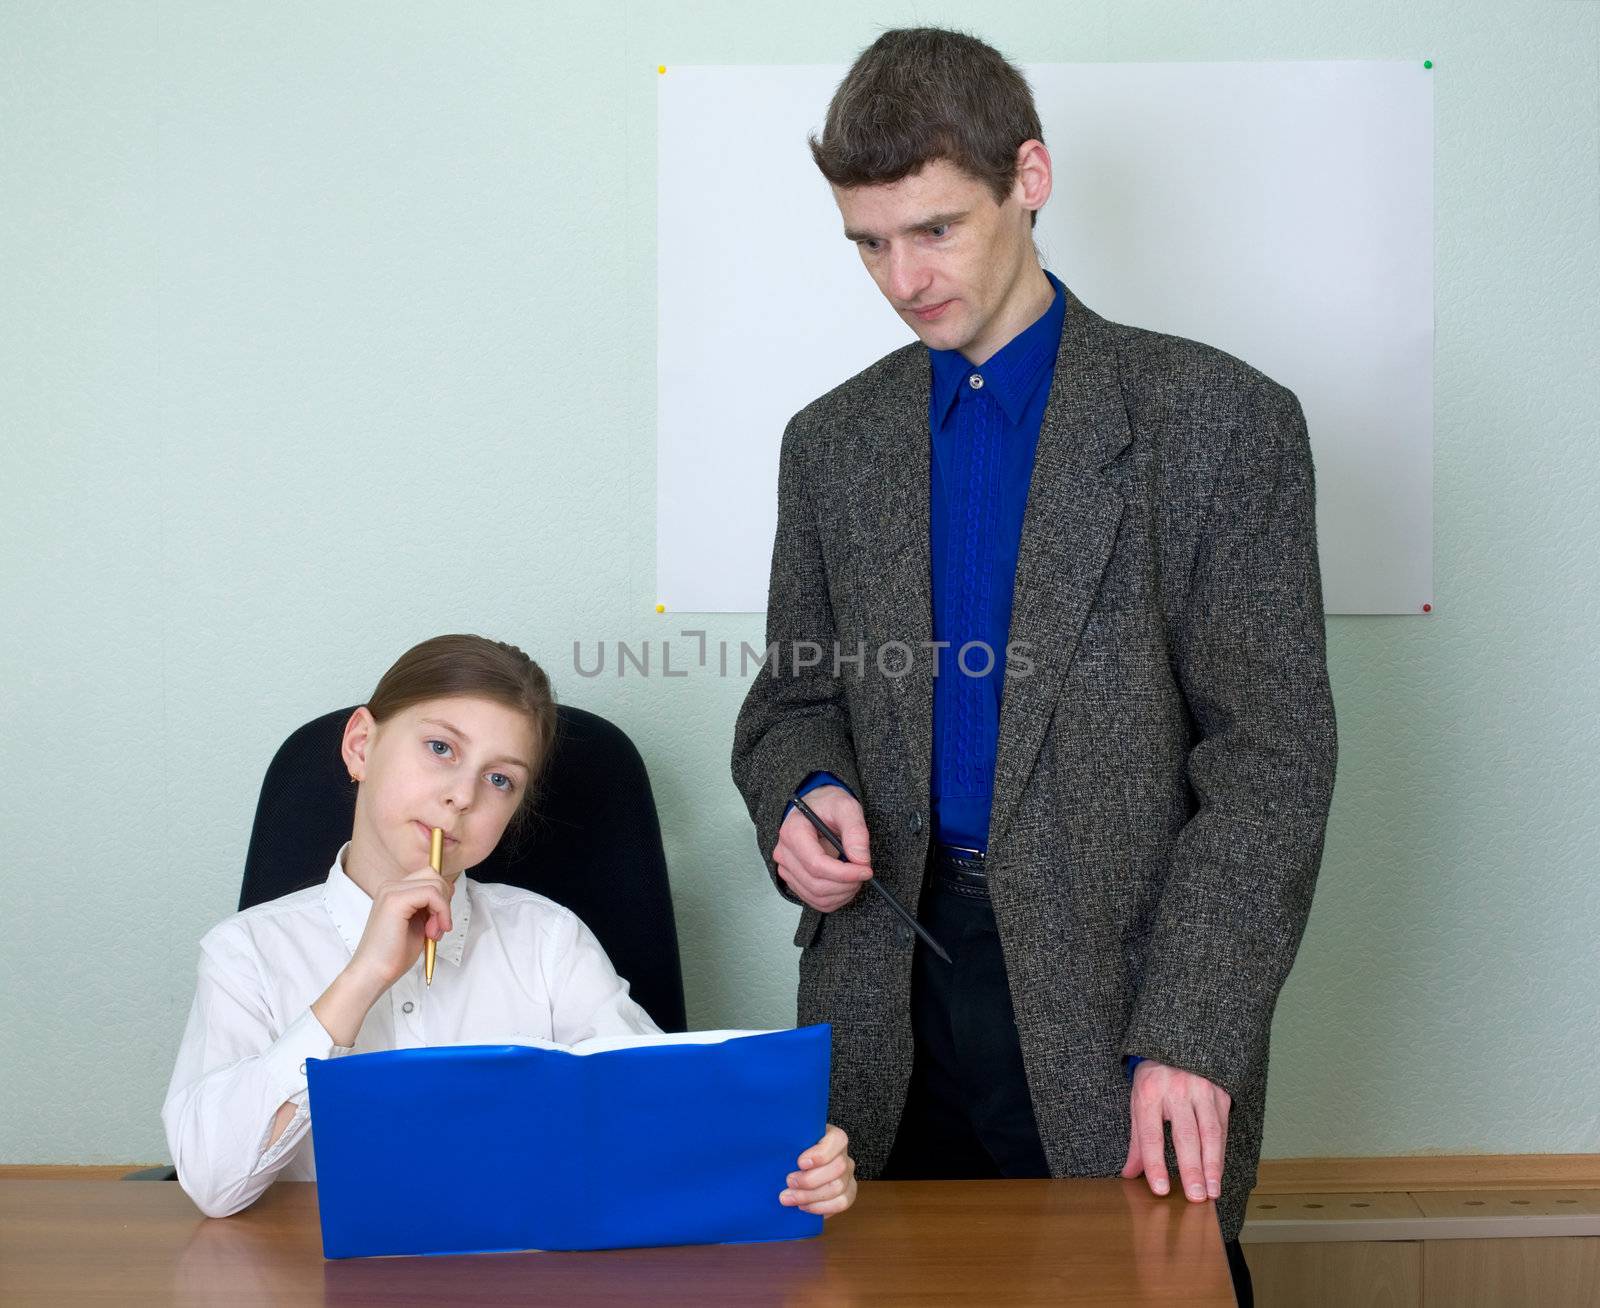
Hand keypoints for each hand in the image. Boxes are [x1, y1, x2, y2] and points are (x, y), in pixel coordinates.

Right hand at [346, 865, 454, 993]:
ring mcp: (391, 891)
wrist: (374, 973)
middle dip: (444, 901)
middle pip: (434, 875)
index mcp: (394, 890)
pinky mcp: (395, 900)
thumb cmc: (395, 954)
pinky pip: (432, 893)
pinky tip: (433, 932)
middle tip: (438, 928)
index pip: (430, 876)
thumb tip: (450, 888)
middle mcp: (390, 886)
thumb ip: (431, 905)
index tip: (440, 922)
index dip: (442, 898)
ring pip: (435, 884)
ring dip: (443, 910)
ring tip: (433, 933)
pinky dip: (441, 912)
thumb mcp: (420, 922)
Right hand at [774, 786, 873, 911]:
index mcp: (793, 832)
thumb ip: (855, 831)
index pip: (816, 864)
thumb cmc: (827, 805)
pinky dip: (835, 899)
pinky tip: (846, 885)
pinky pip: (815, 900)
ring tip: (856, 877)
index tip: (866, 870)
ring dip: (842, 893)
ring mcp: (787, 869)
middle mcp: (784, 853)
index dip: (844, 873)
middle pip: (816, 884)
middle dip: (846, 884)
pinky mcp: (794, 880)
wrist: (816, 808)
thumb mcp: (846, 807)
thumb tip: (861, 859)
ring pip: (816, 896)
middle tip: (865, 873)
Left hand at [779, 1123, 856, 1215]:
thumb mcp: (794, 1141)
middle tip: (789, 1182)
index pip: (838, 1141)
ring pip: (838, 1188)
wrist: (798, 1168)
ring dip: (810, 1196)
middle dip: (811, 1179)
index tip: (800, 1163)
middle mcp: (844, 1156)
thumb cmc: (795, 1152)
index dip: (820, 1154)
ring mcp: (848, 1176)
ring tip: (789, 1198)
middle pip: (838, 1168)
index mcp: (835, 1137)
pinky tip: (803, 1206)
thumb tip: (776, 1148)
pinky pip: (841, 1203)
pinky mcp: (847, 1194)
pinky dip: (820, 1207)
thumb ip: (792, 1142)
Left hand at [1120, 1058, 1230, 1203]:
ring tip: (1212, 1191)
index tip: (1161, 1190)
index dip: (1155, 1163)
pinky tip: (1219, 1172)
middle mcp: (1176, 1090)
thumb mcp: (1139, 1102)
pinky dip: (1221, 1152)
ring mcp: (1201, 1090)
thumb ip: (1137, 1141)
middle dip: (1191, 1169)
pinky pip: (1222, 1126)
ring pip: (1209, 1132)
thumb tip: (1129, 1174)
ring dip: (1212, 1165)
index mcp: (1149, 1092)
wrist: (1179, 1042)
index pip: (1151, 1134)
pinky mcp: (1220, 1092)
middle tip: (1195, 1197)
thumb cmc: (1155, 1079)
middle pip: (1185, 1135)